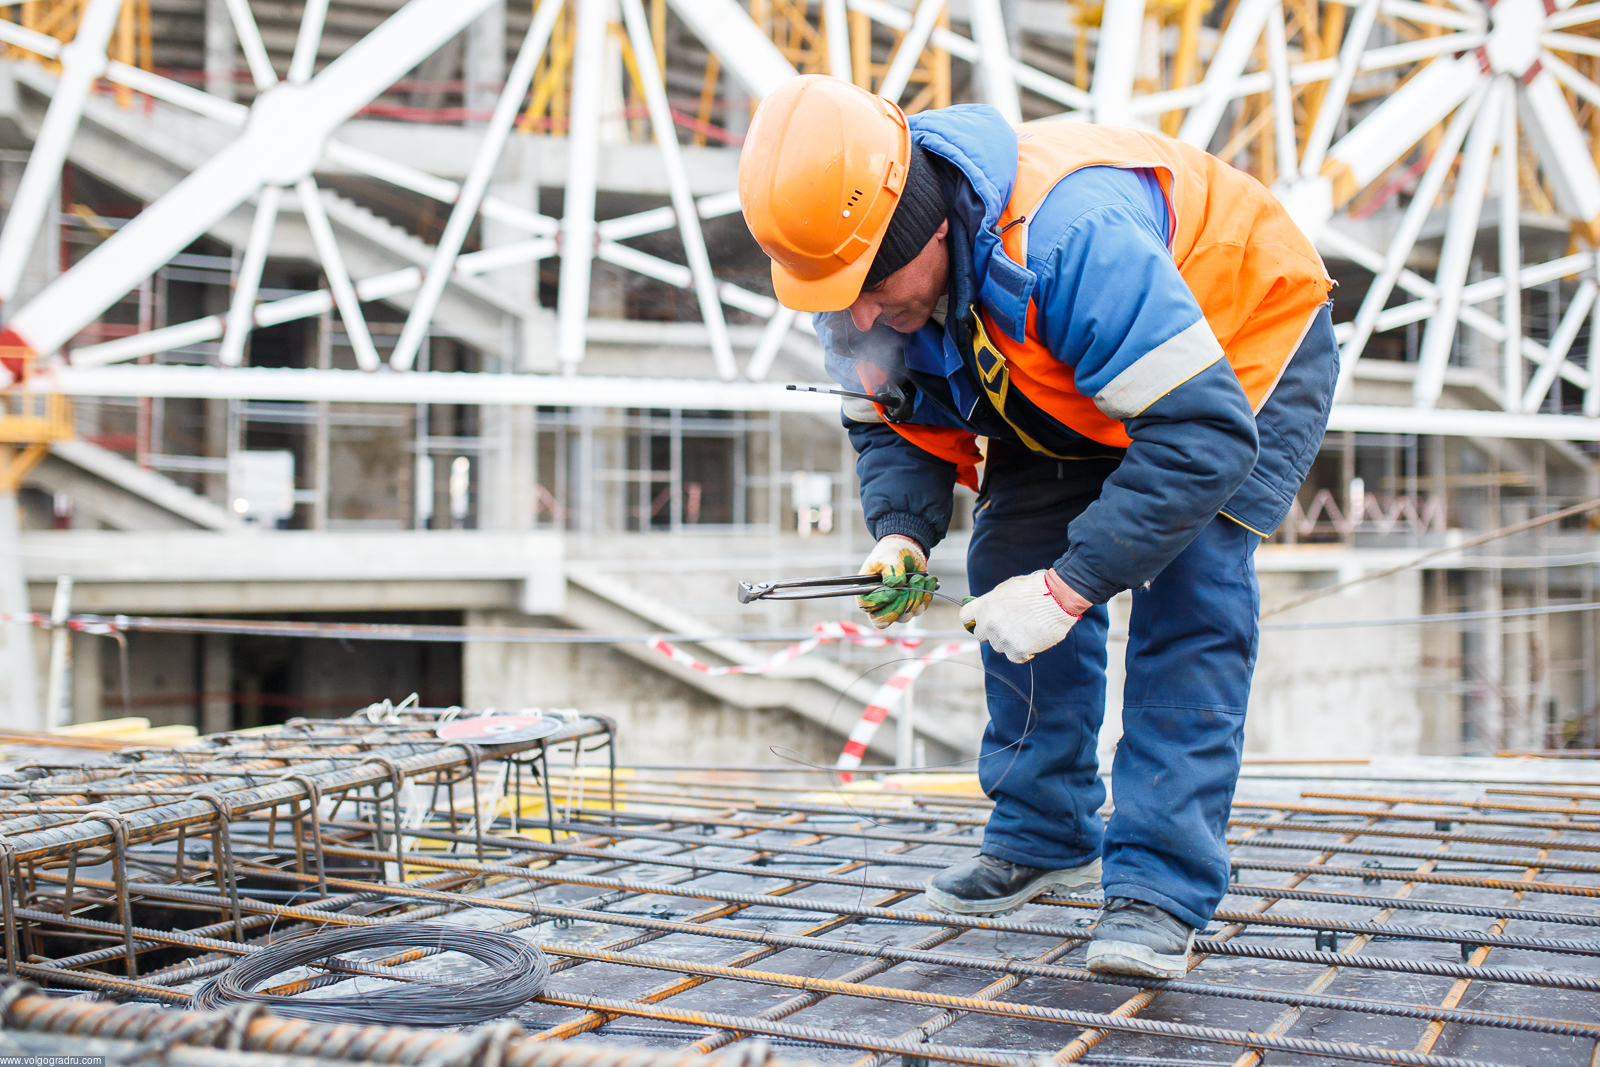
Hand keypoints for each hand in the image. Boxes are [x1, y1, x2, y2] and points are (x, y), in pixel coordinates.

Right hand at [857, 535, 933, 628]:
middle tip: (913, 582)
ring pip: (906, 615)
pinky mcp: (910, 606)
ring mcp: (895, 608)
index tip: (895, 590)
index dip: (883, 601)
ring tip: (919, 577)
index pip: (868, 607)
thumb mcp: (889, 558)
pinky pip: (920, 608)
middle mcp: (879, 605)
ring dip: (916, 596)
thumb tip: (895, 585)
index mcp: (866, 593)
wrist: (906, 550)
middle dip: (903, 602)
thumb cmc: (891, 554)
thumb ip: (890, 571)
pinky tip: (927, 580)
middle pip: (887, 619)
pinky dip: (926, 594)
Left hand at [959, 569, 1081, 662]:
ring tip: (1026, 629)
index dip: (973, 620)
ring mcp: (1002, 638)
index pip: (965, 617)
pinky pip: (1014, 656)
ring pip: (999, 646)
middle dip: (993, 632)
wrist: (1056, 598)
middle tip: (1010, 626)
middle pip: (982, 635)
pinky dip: (1022, 651)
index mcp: (984, 606)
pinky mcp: (1016, 650)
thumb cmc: (1034, 589)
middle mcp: (989, 623)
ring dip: (1009, 641)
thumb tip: (988, 610)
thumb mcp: (1006, 589)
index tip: (979, 622)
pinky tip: (1032, 639)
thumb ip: (992, 602)